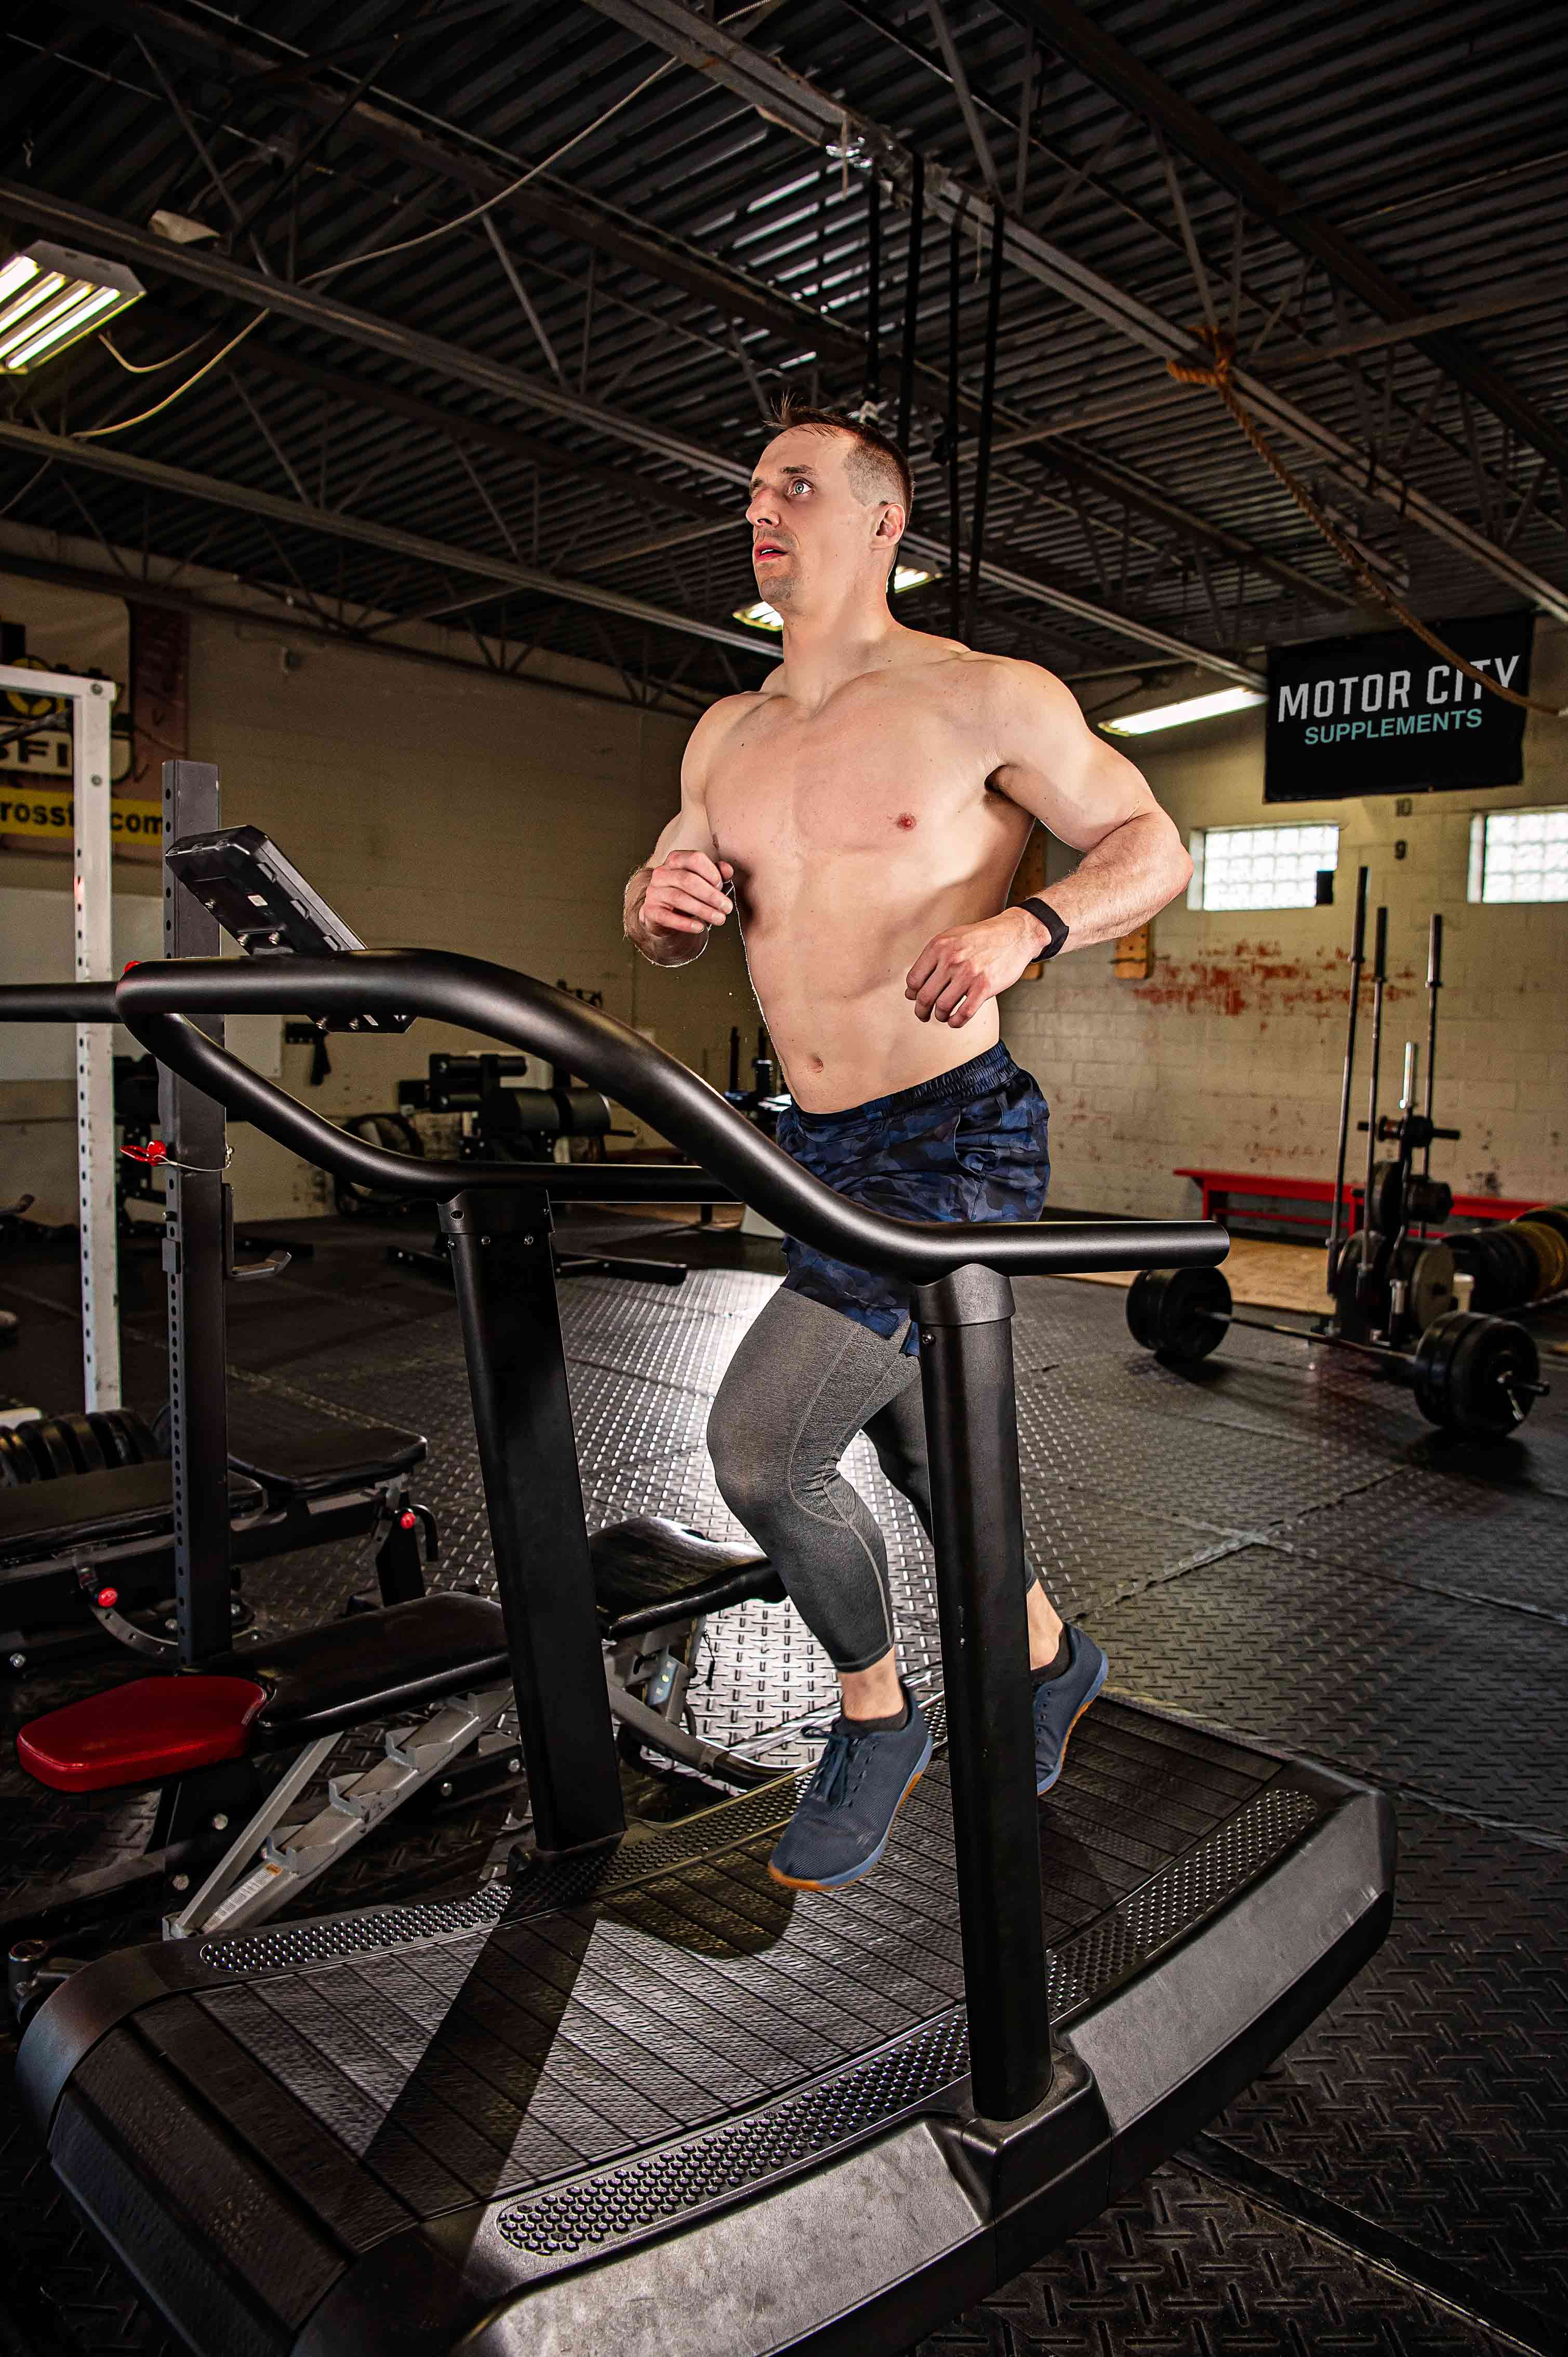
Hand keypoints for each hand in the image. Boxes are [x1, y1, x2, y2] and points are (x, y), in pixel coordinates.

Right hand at [639, 849, 733, 940]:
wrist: (666, 915)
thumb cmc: (688, 894)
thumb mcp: (703, 881)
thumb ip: (716, 873)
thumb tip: (727, 870)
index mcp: (676, 860)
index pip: (694, 859)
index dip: (711, 872)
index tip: (721, 886)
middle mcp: (662, 873)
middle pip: (687, 880)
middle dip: (711, 895)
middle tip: (727, 907)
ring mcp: (654, 892)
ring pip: (679, 898)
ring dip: (702, 910)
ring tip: (719, 919)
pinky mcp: (650, 910)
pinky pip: (667, 917)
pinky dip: (685, 923)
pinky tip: (699, 927)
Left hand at [905, 908, 1041, 1026]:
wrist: (1014, 934)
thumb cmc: (981, 939)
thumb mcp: (951, 940)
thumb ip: (931, 962)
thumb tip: (910, 992)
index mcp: (939, 946)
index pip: (914, 979)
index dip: (913, 994)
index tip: (917, 999)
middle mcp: (951, 959)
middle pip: (925, 996)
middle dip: (921, 1011)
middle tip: (923, 1015)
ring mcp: (969, 973)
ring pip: (943, 1007)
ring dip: (940, 1016)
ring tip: (943, 1016)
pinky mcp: (985, 986)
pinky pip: (964, 1013)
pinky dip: (956, 1022)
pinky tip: (955, 1021)